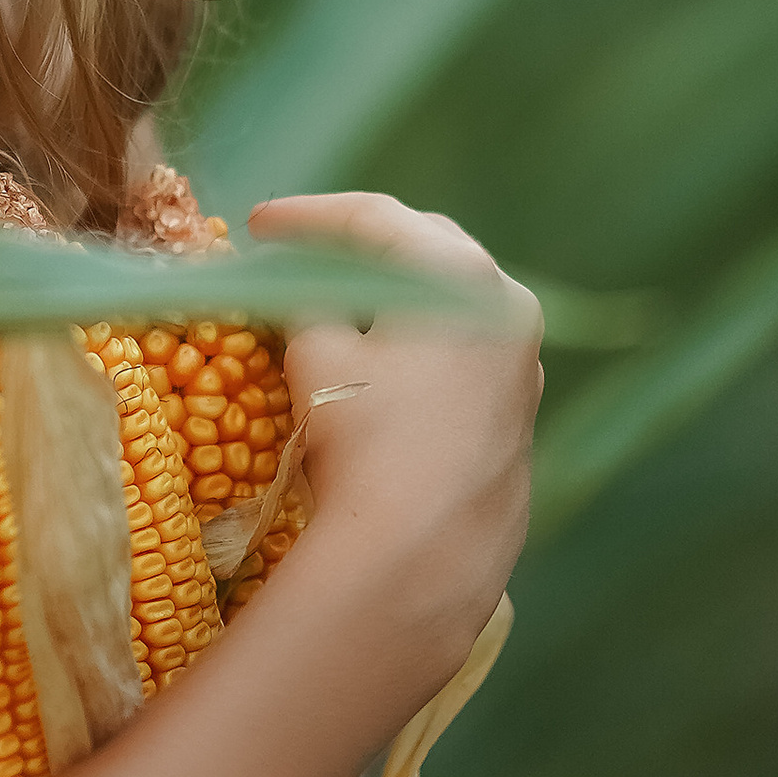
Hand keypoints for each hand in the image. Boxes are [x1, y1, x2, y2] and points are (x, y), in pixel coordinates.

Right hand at [252, 190, 540, 673]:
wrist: (424, 559)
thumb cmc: (366, 440)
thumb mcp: (317, 353)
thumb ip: (309, 303)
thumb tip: (307, 291)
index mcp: (464, 277)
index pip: (377, 220)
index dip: (308, 217)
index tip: (256, 226)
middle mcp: (508, 310)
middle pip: (424, 251)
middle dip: (358, 247)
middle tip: (298, 252)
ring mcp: (520, 367)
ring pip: (447, 307)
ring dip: (391, 297)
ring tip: (333, 303)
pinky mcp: (515, 419)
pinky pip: (459, 355)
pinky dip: (415, 344)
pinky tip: (377, 360)